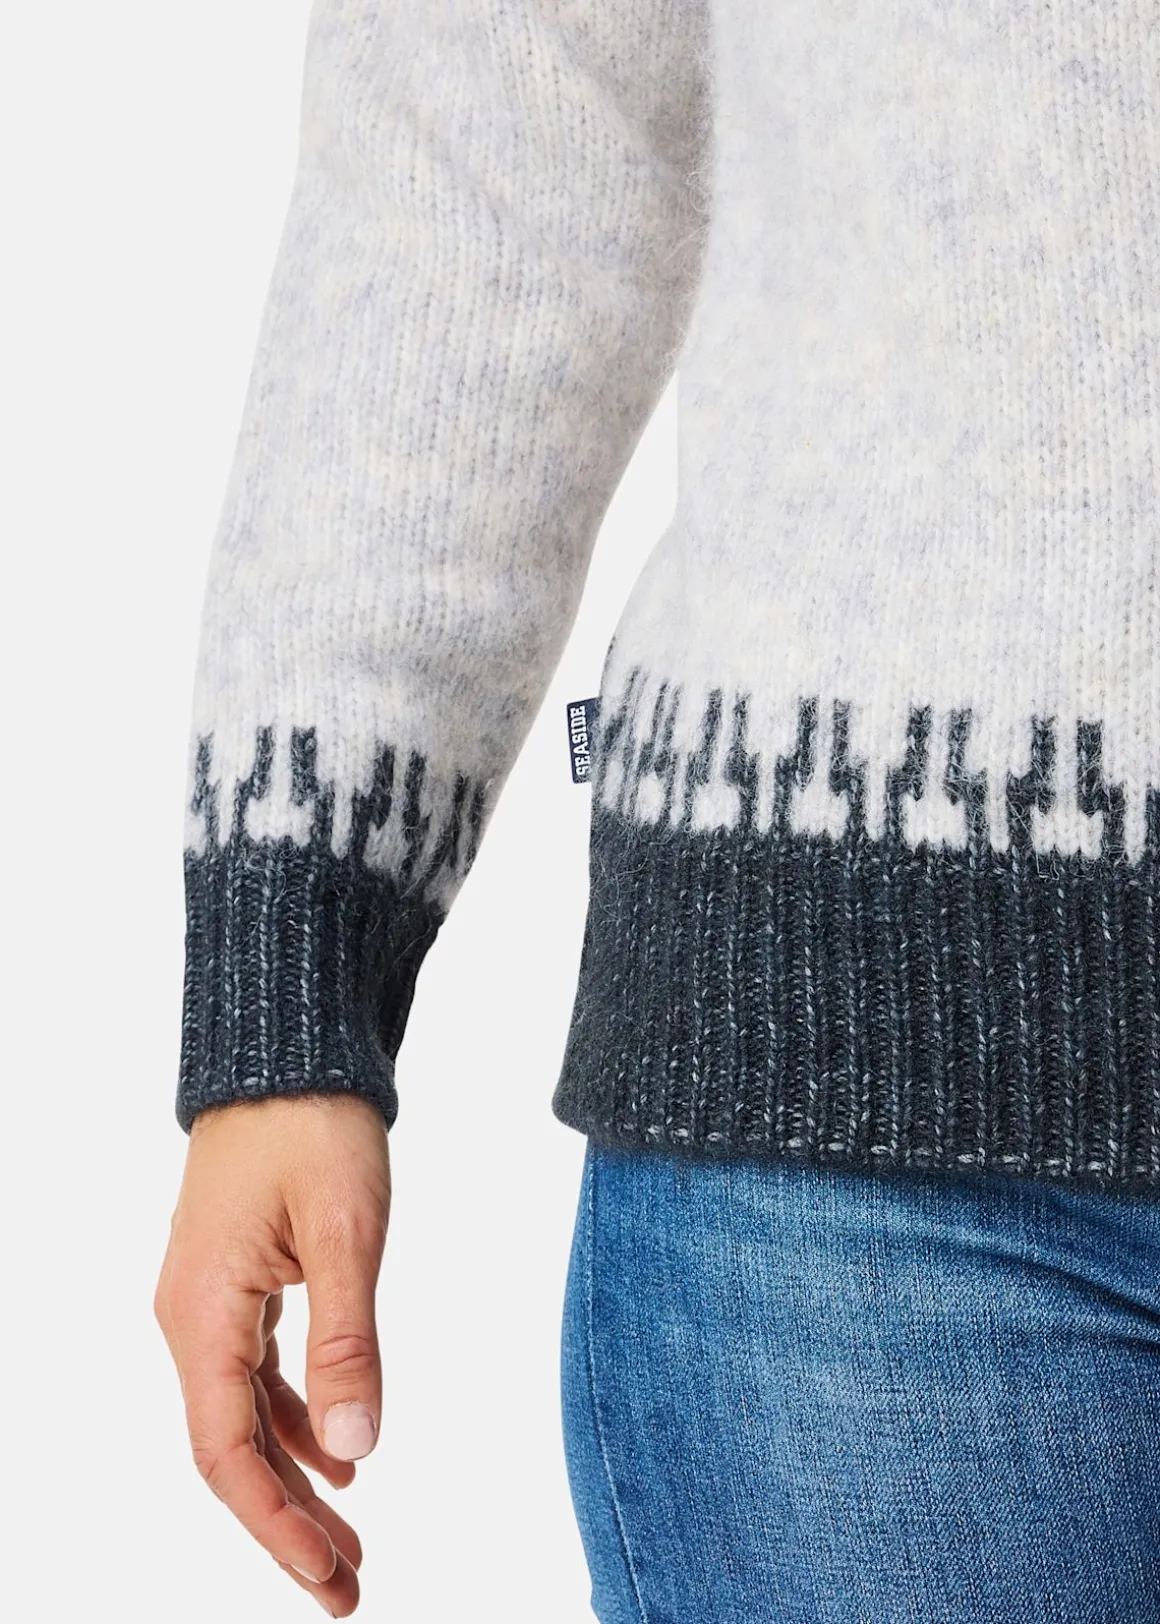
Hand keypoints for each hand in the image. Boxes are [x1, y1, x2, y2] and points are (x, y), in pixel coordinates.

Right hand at [154, 1093, 391, 1616]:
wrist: (288, 1054)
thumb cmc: (313, 1127)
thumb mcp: (347, 1233)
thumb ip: (348, 1342)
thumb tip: (357, 1451)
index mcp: (203, 1313)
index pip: (226, 1451)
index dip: (274, 1524)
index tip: (328, 1575)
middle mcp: (191, 1317)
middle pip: (232, 1447)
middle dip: (288, 1523)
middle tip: (349, 1586)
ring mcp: (210, 1300)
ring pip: (245, 1415)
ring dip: (296, 1479)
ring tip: (351, 1539)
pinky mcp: (236, 1281)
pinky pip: (257, 1372)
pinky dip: (297, 1418)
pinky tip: (338, 1451)